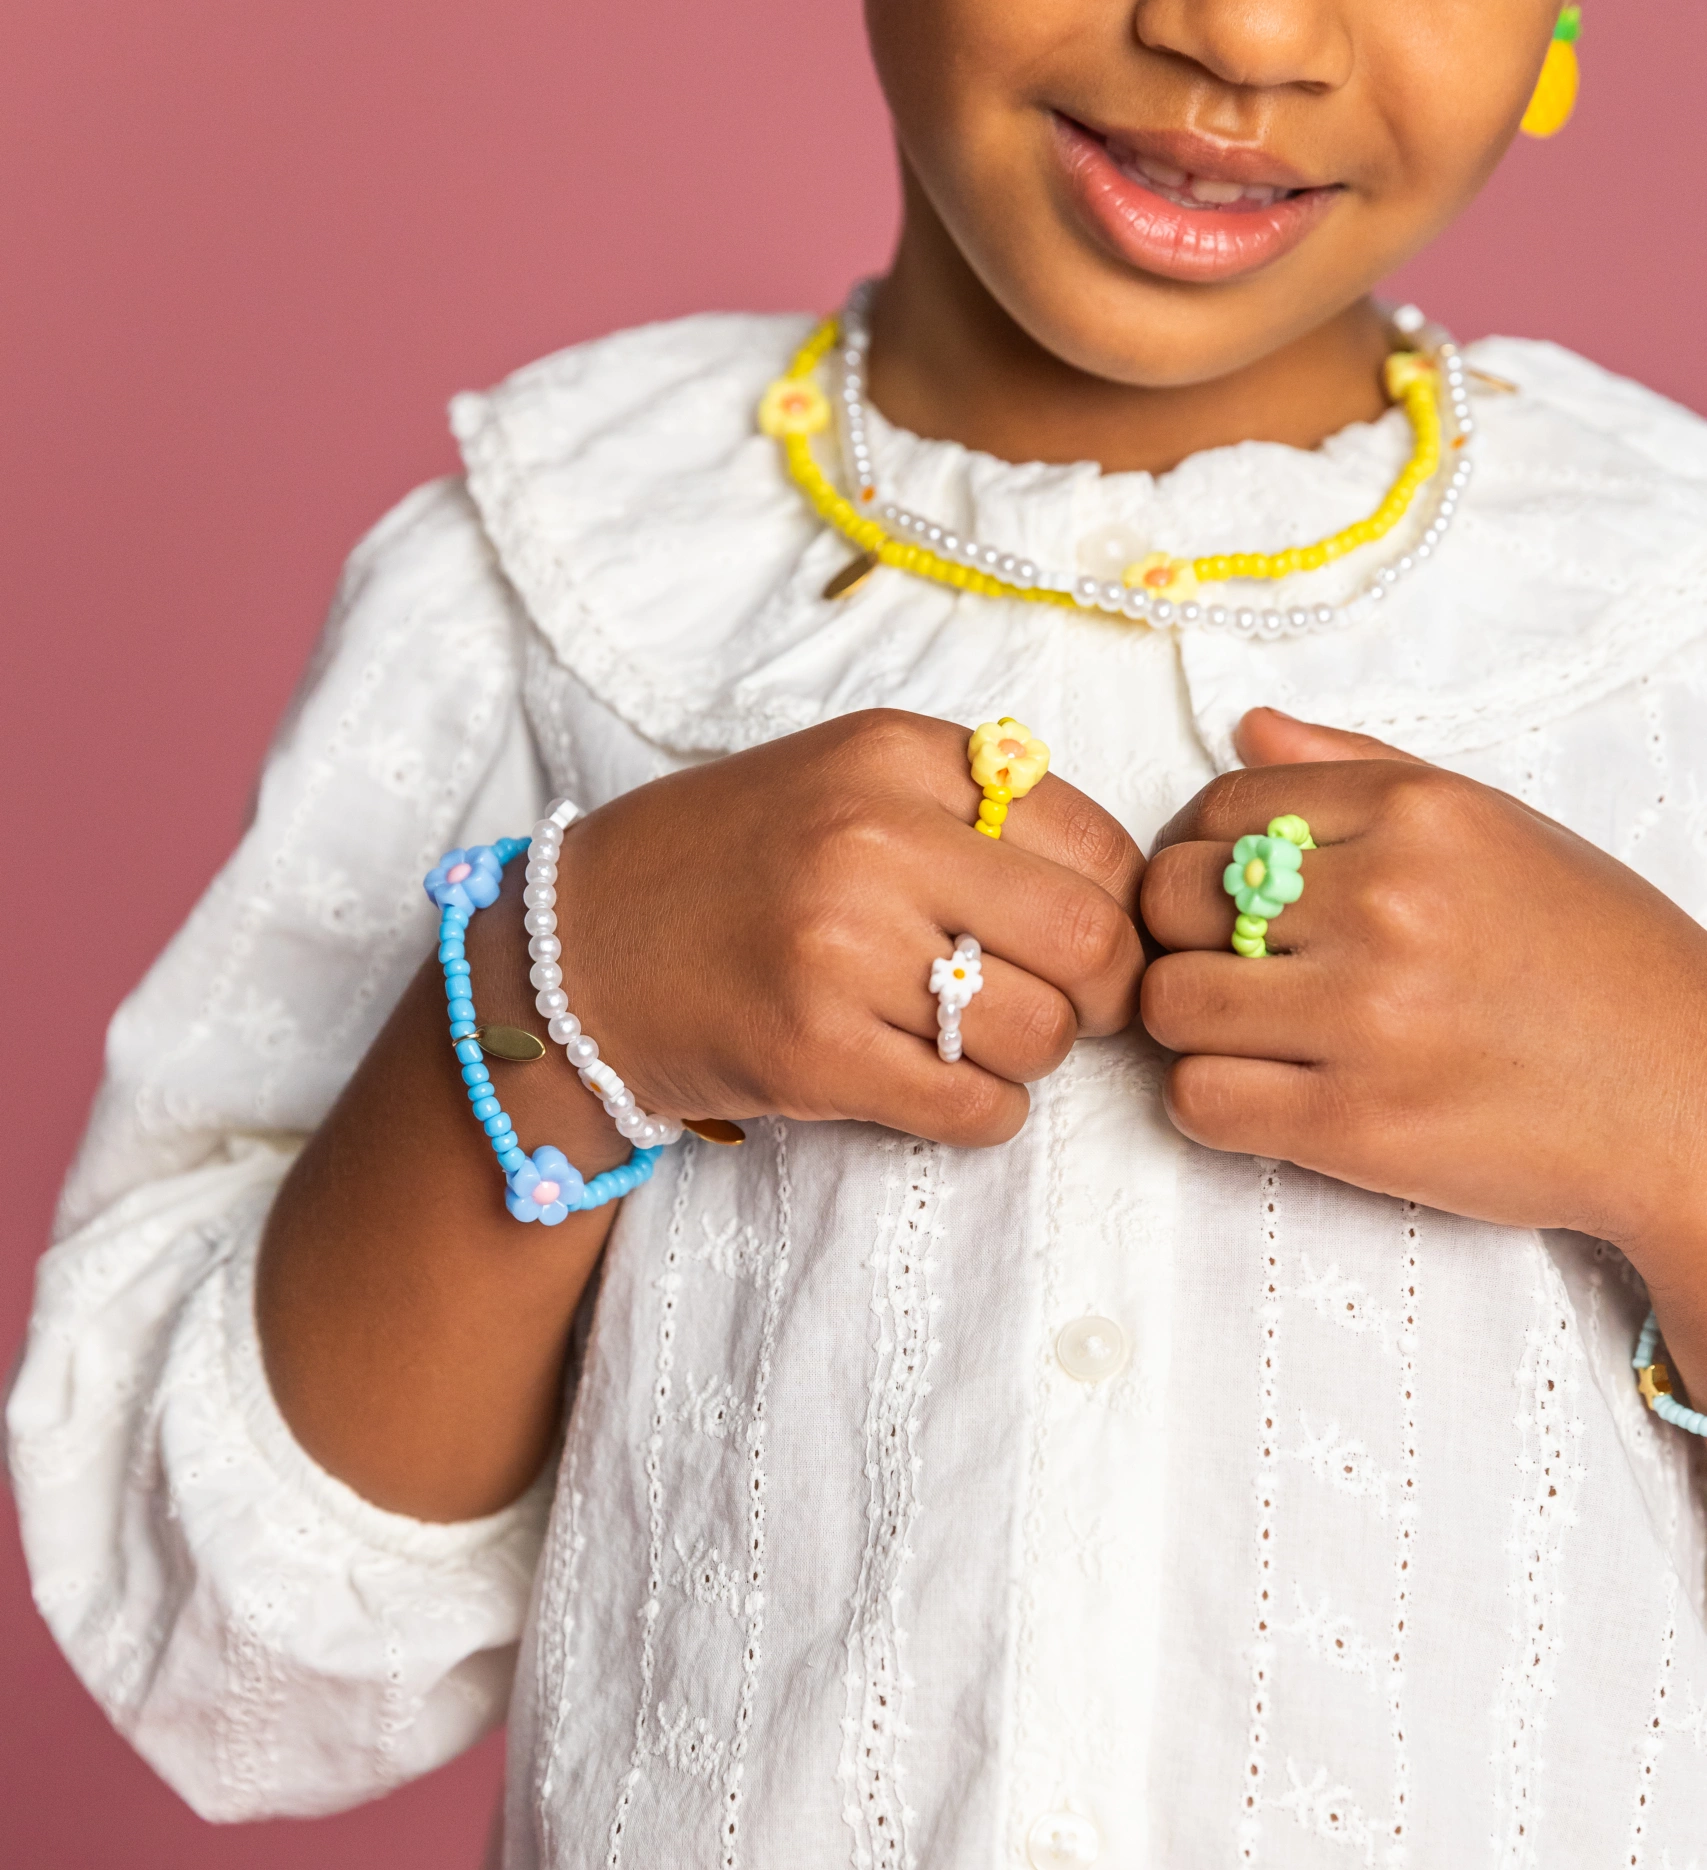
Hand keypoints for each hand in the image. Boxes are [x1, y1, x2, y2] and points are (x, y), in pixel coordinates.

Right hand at [550, 708, 1144, 1146]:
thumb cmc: (730, 866)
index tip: (1089, 940)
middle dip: (1100, 994)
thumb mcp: (845, 781)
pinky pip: (975, 1109)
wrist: (577, 949)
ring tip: (971, 1040)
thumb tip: (1117, 887)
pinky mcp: (812, 1053)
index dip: (1118, 910)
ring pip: (1040, 1036)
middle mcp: (870, 841)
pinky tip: (936, 1085)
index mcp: (894, 755)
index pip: (1096, 842)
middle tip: (1060, 1006)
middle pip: (1090, 942)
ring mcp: (838, 951)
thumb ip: (971, 807)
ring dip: (1031, 1058)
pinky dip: (983, 1113)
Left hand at [1139, 708, 1706, 1279]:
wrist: (1687, 1095)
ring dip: (1190, 1025)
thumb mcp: (1500, 830)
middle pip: (1172, 898)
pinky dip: (1210, 1102)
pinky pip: (1199, 1100)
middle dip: (1181, 935)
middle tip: (1229, 967)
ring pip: (1169, 1002)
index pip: (1218, 807)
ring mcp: (1368, 1018)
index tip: (1222, 894)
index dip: (1196, 852)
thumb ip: (1361, 774)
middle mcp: (1387, 904)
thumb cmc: (1596, 963)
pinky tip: (1267, 1095)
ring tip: (1251, 1035)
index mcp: (1418, 816)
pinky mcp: (1355, 1126)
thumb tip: (1246, 733)